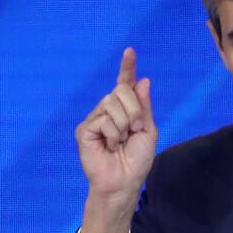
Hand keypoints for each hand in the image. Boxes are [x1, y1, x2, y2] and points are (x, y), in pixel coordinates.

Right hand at [75, 47, 156, 232]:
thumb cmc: (137, 160)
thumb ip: (144, 106)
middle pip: (121, 90)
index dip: (127, 68)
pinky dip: (112, 133)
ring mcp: (95, 119)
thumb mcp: (148, 130)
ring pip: (112, 103)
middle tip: (134, 131)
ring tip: (120, 142)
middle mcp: (108, 111)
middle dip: (135, 111)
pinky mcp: (85, 130)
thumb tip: (143, 80)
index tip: (130, 51)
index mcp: (125, 110)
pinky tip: (109, 146)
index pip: (125, 85)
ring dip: (125, 124)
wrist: (124, 181)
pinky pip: (103, 119)